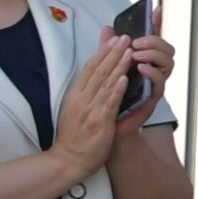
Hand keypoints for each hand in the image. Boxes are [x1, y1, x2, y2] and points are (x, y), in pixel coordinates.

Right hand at [51, 32, 134, 182]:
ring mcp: (90, 110)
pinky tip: (124, 78)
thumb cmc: (75, 136)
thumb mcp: (76, 109)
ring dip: (118, 66)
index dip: (102, 52)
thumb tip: (93, 76)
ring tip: (129, 51)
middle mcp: (82, 99)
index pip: (90, 68)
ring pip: (105, 83)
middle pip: (98, 71)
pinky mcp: (99, 122)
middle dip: (113, 53)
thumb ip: (86, 91)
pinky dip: (116, 89)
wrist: (69, 160)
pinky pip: (109, 103)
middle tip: (125, 37)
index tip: (113, 39)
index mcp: (76, 95)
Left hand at [108, 22, 177, 131]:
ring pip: (169, 62)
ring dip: (154, 54)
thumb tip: (108, 28)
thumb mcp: (107, 67)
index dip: (157, 23)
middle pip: (168, 49)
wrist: (108, 126)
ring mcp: (155, 84)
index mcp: (144, 61)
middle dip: (155, 41)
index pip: (154, 39)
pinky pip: (161, 82)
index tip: (156, 8)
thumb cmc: (110, 98)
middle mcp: (154, 71)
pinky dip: (152, 72)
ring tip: (137, 54)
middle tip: (137, 41)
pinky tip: (140, 67)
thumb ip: (108, 48)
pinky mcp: (154, 97)